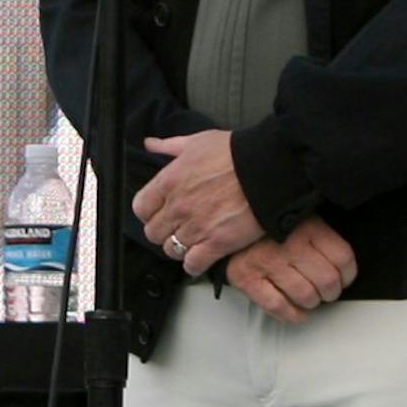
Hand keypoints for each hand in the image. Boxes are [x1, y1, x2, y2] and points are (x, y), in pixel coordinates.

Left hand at [134, 130, 261, 277]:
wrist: (265, 169)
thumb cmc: (234, 153)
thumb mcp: (196, 141)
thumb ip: (169, 146)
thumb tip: (151, 144)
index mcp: (169, 181)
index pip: (140, 208)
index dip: (148, 212)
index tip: (156, 213)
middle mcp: (178, 207)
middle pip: (153, 233)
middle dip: (162, 231)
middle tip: (174, 228)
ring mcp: (196, 227)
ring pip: (171, 250)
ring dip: (178, 248)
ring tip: (189, 242)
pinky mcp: (217, 244)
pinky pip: (193, 264)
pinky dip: (194, 265)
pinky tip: (199, 258)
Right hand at [223, 217, 358, 324]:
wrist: (220, 218)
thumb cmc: (264, 220)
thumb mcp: (297, 213)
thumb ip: (321, 232)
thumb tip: (344, 264)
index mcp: (305, 225)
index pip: (343, 258)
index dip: (348, 273)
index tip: (343, 277)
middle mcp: (287, 243)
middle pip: (328, 282)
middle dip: (330, 291)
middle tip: (325, 289)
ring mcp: (265, 261)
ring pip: (307, 297)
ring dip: (312, 302)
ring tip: (308, 295)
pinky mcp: (246, 278)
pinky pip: (279, 307)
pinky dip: (293, 315)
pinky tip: (296, 309)